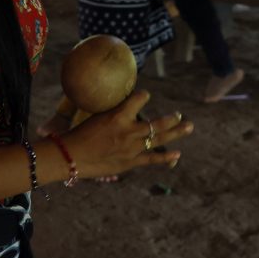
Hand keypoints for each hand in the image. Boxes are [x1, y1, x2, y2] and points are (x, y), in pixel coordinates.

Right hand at [63, 91, 193, 177]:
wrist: (70, 157)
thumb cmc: (76, 135)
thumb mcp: (92, 117)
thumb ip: (109, 113)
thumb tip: (115, 105)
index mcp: (117, 116)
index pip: (137, 100)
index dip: (143, 96)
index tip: (145, 95)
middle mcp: (128, 131)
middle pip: (157, 124)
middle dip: (171, 119)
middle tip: (179, 115)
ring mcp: (131, 148)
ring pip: (159, 139)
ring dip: (175, 132)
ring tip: (188, 127)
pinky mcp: (130, 162)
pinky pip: (152, 158)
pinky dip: (166, 157)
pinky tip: (178, 154)